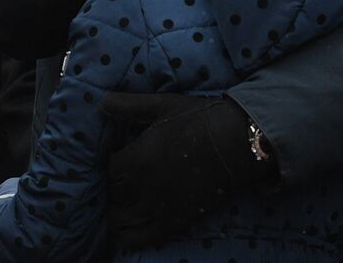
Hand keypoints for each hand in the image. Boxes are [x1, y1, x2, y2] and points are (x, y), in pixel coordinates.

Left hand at [100, 93, 274, 247]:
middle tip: (132, 180)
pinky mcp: (171, 223)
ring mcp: (154, 208)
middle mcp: (139, 186)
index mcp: (135, 158)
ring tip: (132, 203)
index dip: (118, 165)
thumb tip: (103, 101)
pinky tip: (133, 226)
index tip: (129, 161)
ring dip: (121, 212)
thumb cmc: (203, 120)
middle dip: (119, 188)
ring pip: (118, 220)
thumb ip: (131, 106)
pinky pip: (135, 239)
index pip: (110, 169)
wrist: (239, 144)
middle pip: (113, 195)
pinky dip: (126, 236)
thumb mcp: (165, 106)